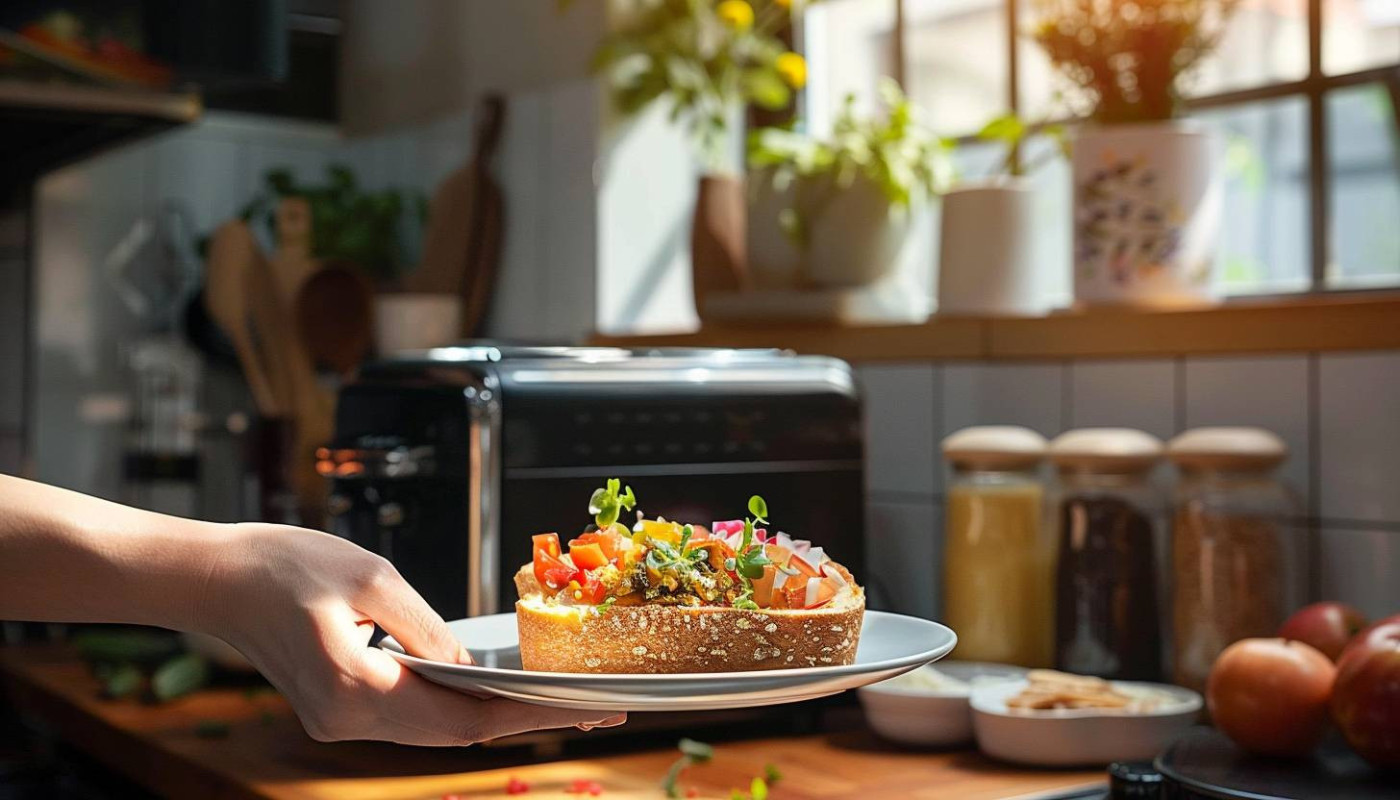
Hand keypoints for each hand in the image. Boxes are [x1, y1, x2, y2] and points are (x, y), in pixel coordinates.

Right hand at [199, 523, 624, 744]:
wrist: (212, 580)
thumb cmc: (283, 565)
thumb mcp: (373, 577)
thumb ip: (429, 630)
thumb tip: (472, 672)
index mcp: (355, 688)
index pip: (463, 717)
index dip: (531, 715)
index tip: (585, 711)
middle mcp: (344, 720)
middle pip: (453, 734)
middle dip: (524, 721)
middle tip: (592, 710)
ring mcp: (336, 723)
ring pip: (431, 730)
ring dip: (489, 716)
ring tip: (554, 702)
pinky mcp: (333, 711)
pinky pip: (406, 717)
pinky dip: (451, 707)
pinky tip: (489, 692)